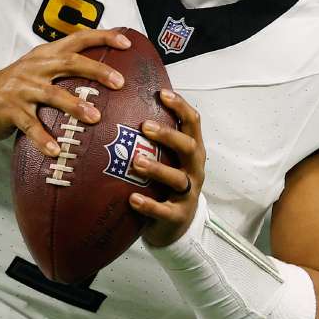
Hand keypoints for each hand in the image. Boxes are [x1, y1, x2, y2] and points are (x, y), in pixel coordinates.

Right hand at [0, 29, 128, 154]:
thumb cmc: (18, 86)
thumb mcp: (39, 69)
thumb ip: (65, 68)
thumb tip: (106, 76)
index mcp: (46, 54)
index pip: (77, 39)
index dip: (102, 38)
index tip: (126, 43)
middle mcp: (35, 67)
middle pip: (69, 62)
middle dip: (95, 70)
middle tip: (119, 82)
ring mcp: (21, 87)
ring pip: (52, 94)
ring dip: (75, 105)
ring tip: (95, 117)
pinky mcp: (9, 109)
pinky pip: (29, 125)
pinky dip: (42, 138)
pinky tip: (56, 150)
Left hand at [127, 90, 206, 246]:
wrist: (176, 225)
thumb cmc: (166, 183)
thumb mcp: (167, 158)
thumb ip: (154, 138)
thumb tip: (124, 105)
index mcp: (192, 150)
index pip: (193, 122)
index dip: (180, 106)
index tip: (161, 93)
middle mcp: (194, 169)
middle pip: (188, 147)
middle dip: (168, 135)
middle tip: (144, 127)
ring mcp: (188, 193)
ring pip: (178, 179)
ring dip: (157, 169)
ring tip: (136, 162)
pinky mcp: (178, 215)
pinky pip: (164, 210)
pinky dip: (149, 205)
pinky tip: (132, 199)